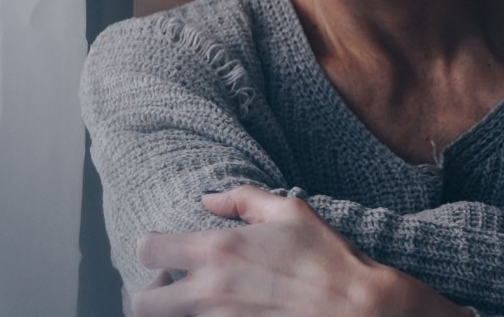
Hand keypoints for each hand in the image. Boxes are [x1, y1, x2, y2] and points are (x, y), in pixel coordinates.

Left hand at [131, 185, 468, 316]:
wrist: (361, 309)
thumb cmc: (328, 257)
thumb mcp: (289, 211)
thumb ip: (242, 199)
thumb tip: (208, 200)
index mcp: (218, 251)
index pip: (147, 250)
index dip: (151, 249)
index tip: (169, 253)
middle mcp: (211, 292)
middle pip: (142, 303)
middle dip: (149, 293)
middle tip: (172, 286)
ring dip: (175, 313)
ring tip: (196, 303)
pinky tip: (223, 315)